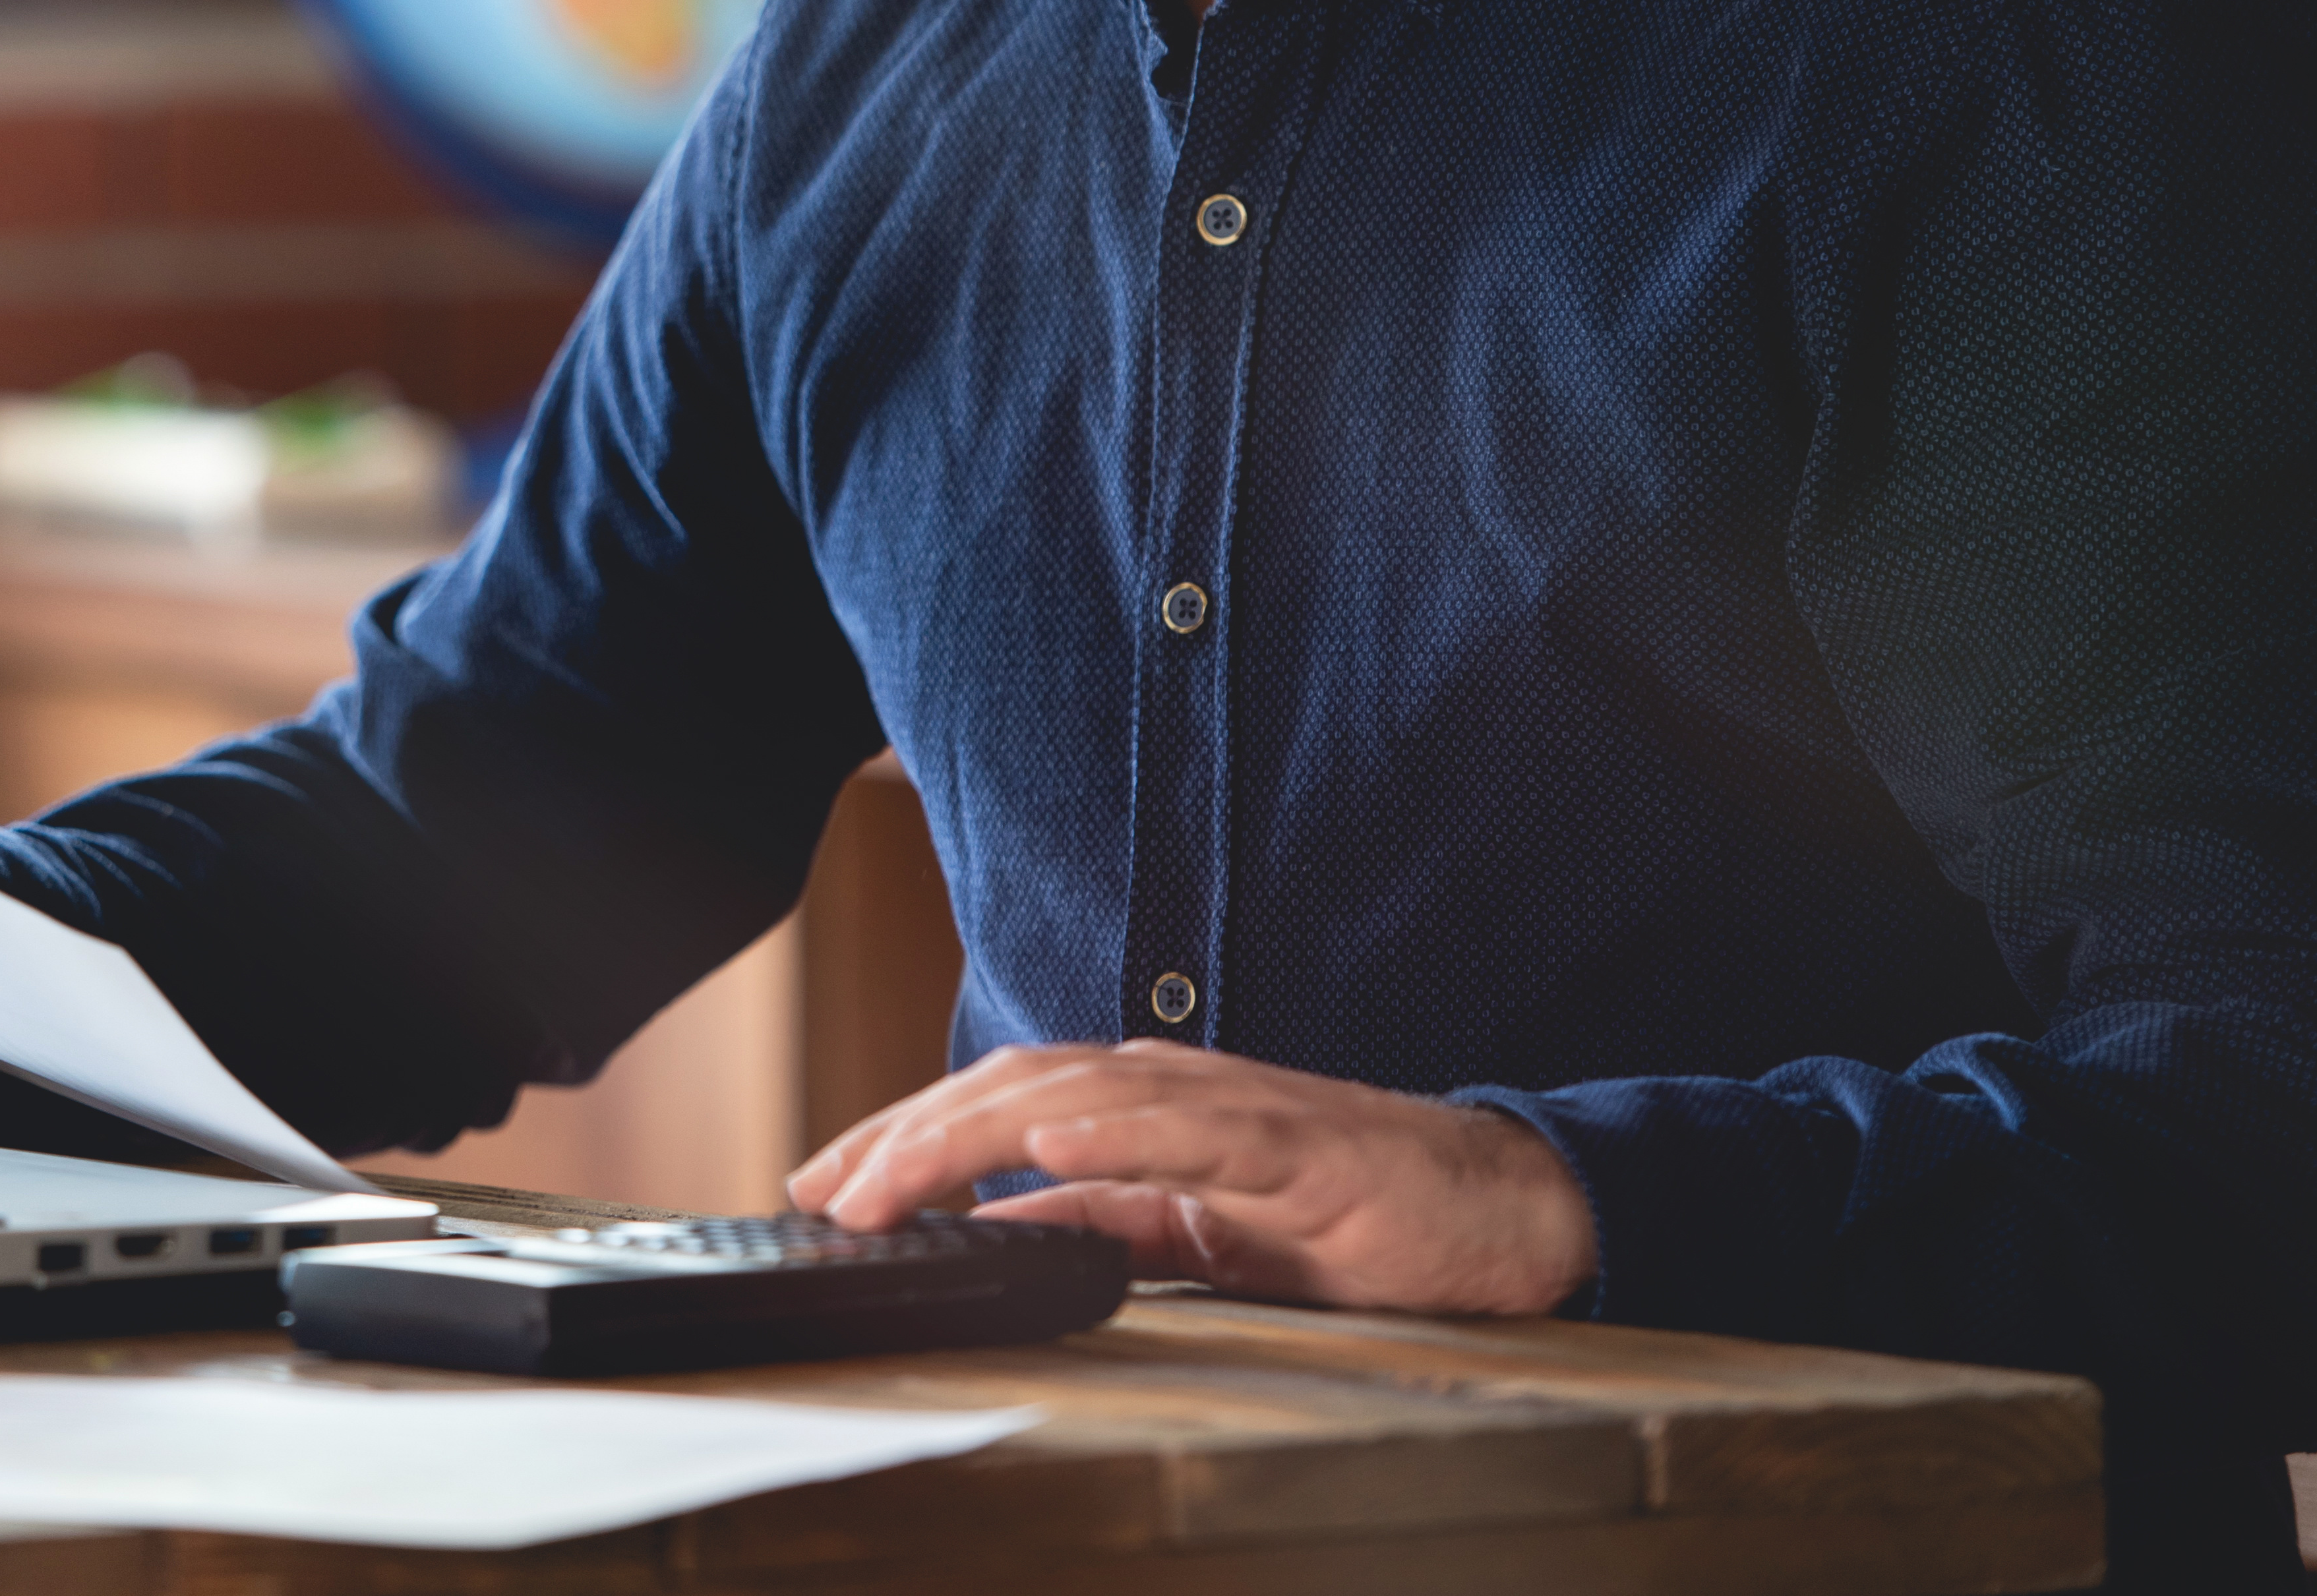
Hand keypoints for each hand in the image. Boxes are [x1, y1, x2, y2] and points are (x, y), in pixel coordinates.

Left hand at [790, 1040, 1596, 1315]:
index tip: (822, 1183)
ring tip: (891, 1177)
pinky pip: (1193, 1132)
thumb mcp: (1198, 1228)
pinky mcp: (1295, 1146)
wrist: (1495, 1209)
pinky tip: (1050, 1146)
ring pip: (1078, 1097)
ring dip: (972, 1134)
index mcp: (1146, 1108)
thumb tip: (1007, 1225)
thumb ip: (1108, 1219)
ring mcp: (1233, 1107)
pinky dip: (1114, 1132)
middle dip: (905, 1137)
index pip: (996, 1105)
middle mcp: (1173, 1089)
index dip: (903, 1138)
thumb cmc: (1352, 1215)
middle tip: (821, 1187)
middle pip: (1010, 1088)